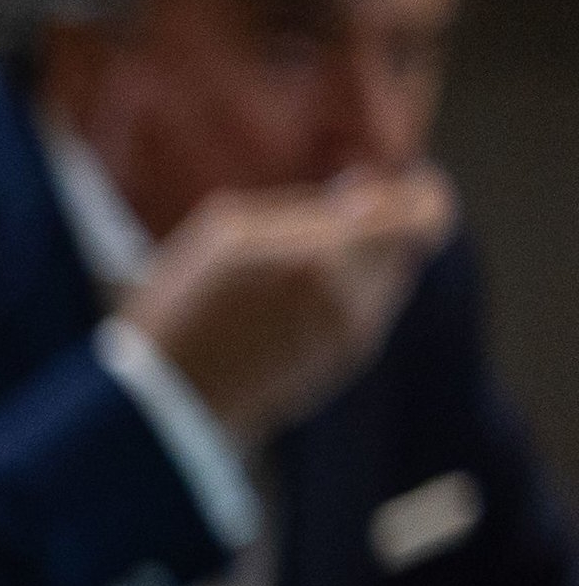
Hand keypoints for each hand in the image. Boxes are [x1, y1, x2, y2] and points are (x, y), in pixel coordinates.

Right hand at [132, 166, 458, 442]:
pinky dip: (345, 297)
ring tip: (302, 262)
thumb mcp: (225, 233)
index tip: (401, 182)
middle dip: (380, 226)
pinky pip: (364, 314)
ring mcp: (351, 338)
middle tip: (336, 217)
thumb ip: (303, 209)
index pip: (422, 218)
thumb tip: (364, 192)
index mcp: (324, 258)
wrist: (162, 403)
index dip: (422, 194)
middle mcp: (351, 300)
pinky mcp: (341, 366)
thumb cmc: (179, 307)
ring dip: (362, 263)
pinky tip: (292, 301)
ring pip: (387, 282)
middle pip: (405, 246)